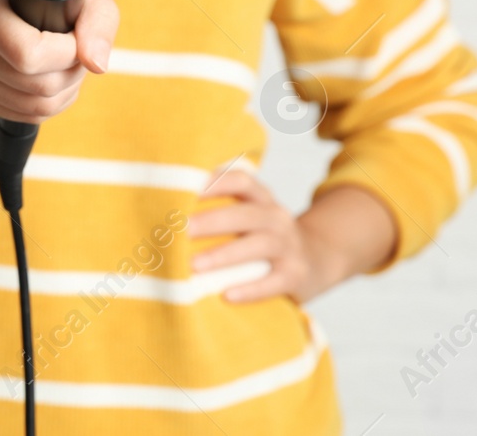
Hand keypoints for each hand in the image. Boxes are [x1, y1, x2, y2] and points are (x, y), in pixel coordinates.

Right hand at [0, 0, 117, 124]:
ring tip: (71, 67)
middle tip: (81, 53)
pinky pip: (19, 115)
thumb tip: (97, 66)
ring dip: (64, 92)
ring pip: (30, 106)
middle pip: (33, 85)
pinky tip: (54, 80)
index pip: (27, 54)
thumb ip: (96, 20)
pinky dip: (48, 105)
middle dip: (71, 74)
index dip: (68, 54)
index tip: (80, 38)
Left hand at [190, 170, 339, 303]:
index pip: (241, 180)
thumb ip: (217, 207)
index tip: (183, 188)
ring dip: (224, 255)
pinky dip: (251, 289)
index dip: (214, 181)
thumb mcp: (248, 214)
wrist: (316, 259)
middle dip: (210, 221)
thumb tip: (160, 209)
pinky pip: (274, 282)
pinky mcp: (297, 274)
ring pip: (259, 246)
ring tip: (194, 265)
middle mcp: (277, 217)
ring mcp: (290, 246)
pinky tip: (226, 295)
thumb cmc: (262, 235)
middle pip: (245, 214)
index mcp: (261, 198)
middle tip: (178, 230)